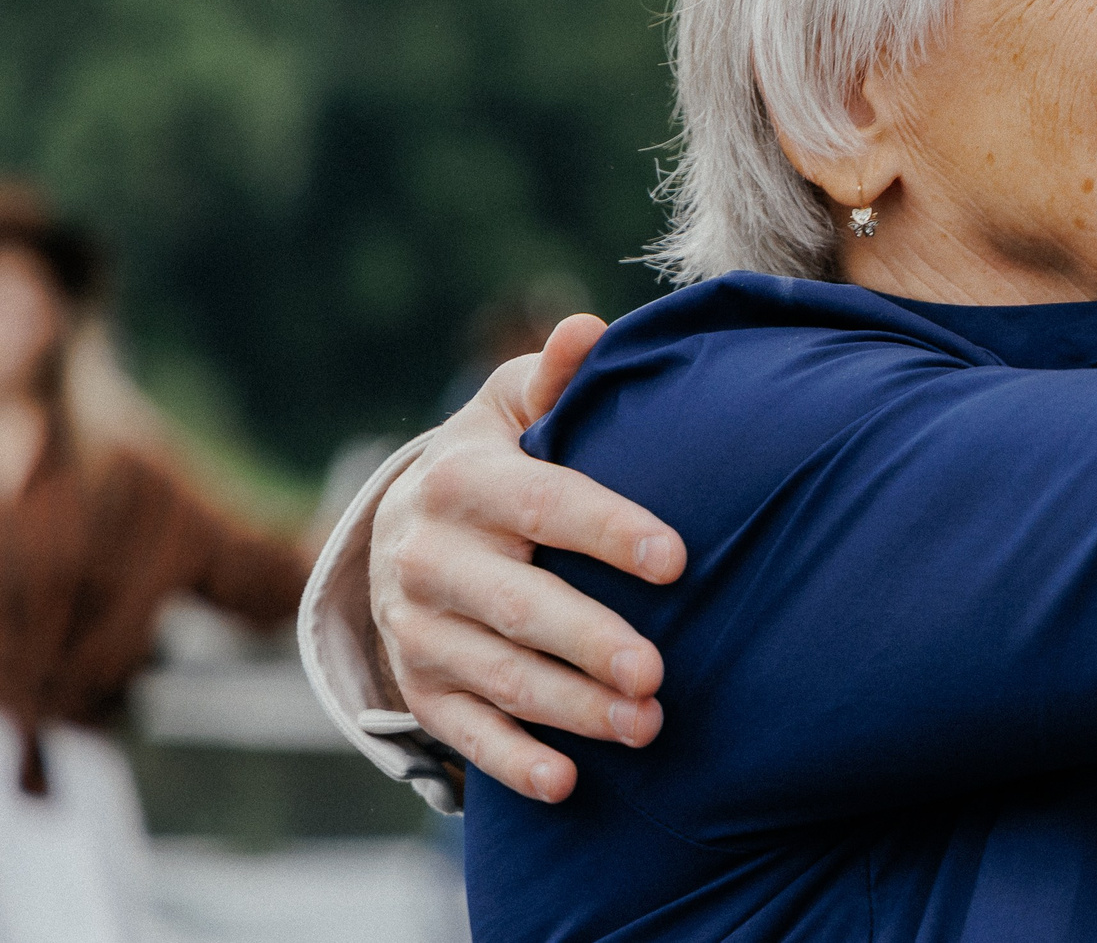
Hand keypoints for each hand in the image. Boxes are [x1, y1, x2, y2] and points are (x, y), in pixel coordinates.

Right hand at [370, 314, 687, 802]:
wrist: (405, 526)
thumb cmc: (497, 458)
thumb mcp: (513, 407)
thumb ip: (555, 377)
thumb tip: (587, 328)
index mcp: (462, 477)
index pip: (543, 502)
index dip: (608, 529)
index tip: (677, 558)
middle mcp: (427, 554)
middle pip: (516, 604)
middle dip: (589, 641)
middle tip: (659, 675)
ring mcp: (416, 626)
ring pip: (497, 674)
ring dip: (571, 708)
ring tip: (647, 725)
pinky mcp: (418, 684)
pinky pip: (462, 730)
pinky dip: (511, 760)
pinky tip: (569, 782)